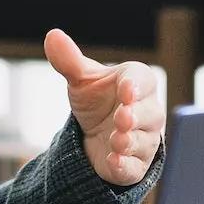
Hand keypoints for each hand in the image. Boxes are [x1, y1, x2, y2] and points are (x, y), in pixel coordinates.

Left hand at [43, 29, 164, 186]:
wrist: (94, 136)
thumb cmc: (97, 101)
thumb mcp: (82, 81)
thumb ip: (69, 60)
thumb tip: (53, 36)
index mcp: (137, 84)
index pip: (142, 80)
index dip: (135, 85)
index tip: (126, 89)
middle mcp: (147, 112)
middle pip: (150, 113)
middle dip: (136, 116)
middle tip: (122, 117)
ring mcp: (144, 140)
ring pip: (145, 141)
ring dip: (130, 141)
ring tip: (116, 140)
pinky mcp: (135, 166)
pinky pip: (135, 167)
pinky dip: (125, 166)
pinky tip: (113, 161)